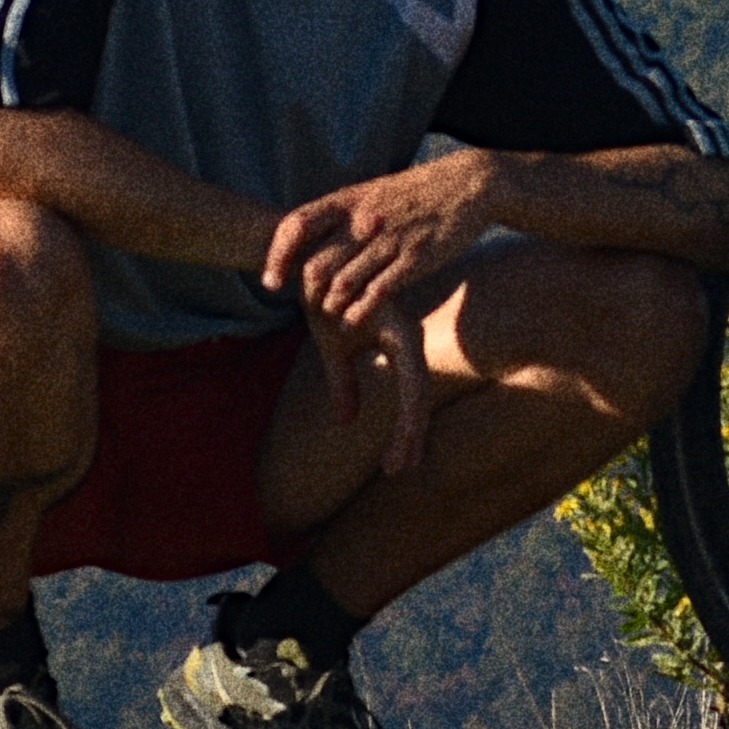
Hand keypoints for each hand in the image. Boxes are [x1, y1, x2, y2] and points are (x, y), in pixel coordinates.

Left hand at [261, 151, 499, 342]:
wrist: (466, 184)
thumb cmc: (413, 193)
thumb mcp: (371, 192)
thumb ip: (340, 214)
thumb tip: (302, 234)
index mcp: (349, 200)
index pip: (296, 225)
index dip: (277, 256)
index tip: (271, 281)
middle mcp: (364, 220)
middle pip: (317, 263)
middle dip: (306, 291)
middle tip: (304, 306)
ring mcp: (390, 240)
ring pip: (344, 282)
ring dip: (331, 305)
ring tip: (329, 315)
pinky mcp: (415, 259)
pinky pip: (378, 292)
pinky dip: (359, 311)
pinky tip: (353, 320)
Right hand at [302, 292, 432, 481]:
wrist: (308, 258)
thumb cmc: (324, 299)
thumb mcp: (333, 347)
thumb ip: (344, 383)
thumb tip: (347, 422)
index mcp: (402, 343)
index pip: (415, 395)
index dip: (410, 431)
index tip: (401, 466)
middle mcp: (408, 337)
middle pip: (420, 396)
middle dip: (412, 437)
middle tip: (401, 471)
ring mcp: (401, 329)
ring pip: (417, 388)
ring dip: (409, 430)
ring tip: (398, 463)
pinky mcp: (386, 320)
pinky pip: (395, 367)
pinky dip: (397, 404)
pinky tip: (373, 424)